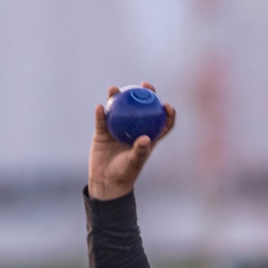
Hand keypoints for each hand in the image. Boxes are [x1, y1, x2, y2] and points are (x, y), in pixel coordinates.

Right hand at [88, 82, 175, 200]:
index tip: (166, 104)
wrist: (105, 181)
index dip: (167, 113)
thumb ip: (140, 151)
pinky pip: (102, 120)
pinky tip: (100, 106)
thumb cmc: (124, 174)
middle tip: (144, 85)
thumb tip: (146, 138)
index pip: (161, 123)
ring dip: (117, 97)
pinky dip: (101, 113)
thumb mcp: (133, 163)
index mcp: (147, 137)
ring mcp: (118, 129)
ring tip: (115, 89)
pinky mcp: (103, 131)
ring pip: (119, 109)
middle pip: (141, 108)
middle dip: (145, 94)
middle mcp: (133, 130)